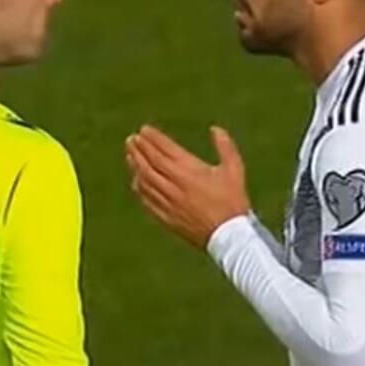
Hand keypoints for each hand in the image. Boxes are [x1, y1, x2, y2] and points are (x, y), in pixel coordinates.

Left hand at [125, 124, 251, 248]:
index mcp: (189, 171)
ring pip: (145, 180)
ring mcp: (168, 202)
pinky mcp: (165, 217)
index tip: (144, 130)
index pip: (165, 149)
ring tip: (130, 155)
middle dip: (139, 149)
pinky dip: (139, 188)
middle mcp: (174, 185)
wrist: (228, 236)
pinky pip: (146, 199)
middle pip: (150, 163)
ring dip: (135, 166)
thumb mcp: (234, 170)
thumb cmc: (232, 201)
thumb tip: (215, 129)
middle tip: (132, 139)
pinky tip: (136, 181)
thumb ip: (225, 147)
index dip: (153, 138)